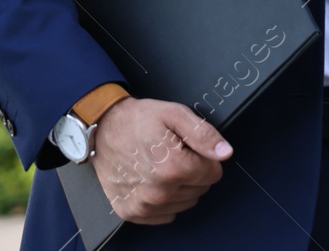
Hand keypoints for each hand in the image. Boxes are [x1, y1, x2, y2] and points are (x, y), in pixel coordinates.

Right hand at [91, 97, 230, 223]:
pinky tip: (153, 180)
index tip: (189, 148)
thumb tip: (225, 152)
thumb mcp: (175, 114)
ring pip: (186, 203)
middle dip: (193, 171)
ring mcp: (143, 205)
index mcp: (172, 167)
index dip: (206, 158)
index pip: (213, 173)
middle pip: (200, 189)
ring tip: (162, 165)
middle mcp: (158, 192)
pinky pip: (166, 214)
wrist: (102, 128)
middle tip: (173, 153)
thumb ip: (204, 134)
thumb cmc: (138, 120)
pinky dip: (165, 200)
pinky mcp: (131, 212)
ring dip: (180, 186)